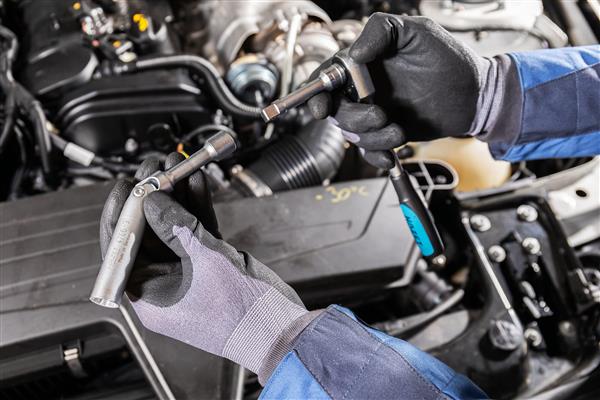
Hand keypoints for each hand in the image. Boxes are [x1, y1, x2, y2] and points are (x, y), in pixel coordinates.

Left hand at [100, 153, 311, 383]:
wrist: (282, 332)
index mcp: (149, 297)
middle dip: (153, 198)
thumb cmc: (243, 315)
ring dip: (177, 197)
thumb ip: (177, 228)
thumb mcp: (206, 263)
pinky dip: (198, 208)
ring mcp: (188, 273)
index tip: (126, 187)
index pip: (122, 250)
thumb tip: (152, 202)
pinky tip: (197, 182)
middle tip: (154, 169)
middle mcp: (164, 284)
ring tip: (176, 166)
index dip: (121, 215)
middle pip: (148, 233)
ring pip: (174, 228)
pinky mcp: (210, 265)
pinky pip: (197, 231)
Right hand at [308, 13, 491, 168]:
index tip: (321, 108)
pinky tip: (391, 154)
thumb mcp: (417, 32)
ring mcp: (374, 113)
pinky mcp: (387, 134)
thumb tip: (353, 53)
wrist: (475, 95)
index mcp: (363, 64)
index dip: (316, 94)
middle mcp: (363, 89)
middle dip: (353, 119)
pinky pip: (369, 151)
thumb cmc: (450, 59)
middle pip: (336, 110)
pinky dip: (376, 156)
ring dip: (371, 138)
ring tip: (398, 131)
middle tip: (379, 116)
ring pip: (352, 134)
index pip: (327, 77)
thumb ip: (381, 31)